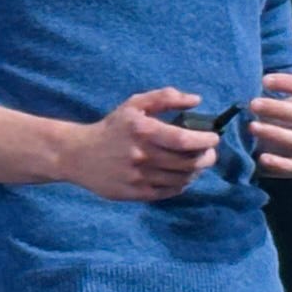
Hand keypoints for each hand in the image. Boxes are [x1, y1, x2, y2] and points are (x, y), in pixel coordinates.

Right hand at [63, 87, 223, 201]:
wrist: (78, 155)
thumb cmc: (111, 128)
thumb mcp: (134, 105)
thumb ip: (165, 97)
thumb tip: (196, 100)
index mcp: (142, 131)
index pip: (184, 140)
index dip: (205, 141)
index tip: (213, 138)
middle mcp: (142, 156)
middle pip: (188, 162)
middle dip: (206, 157)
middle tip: (209, 153)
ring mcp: (139, 177)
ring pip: (182, 178)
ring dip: (195, 171)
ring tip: (195, 164)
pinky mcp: (136, 193)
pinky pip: (170, 192)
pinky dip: (182, 184)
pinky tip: (180, 176)